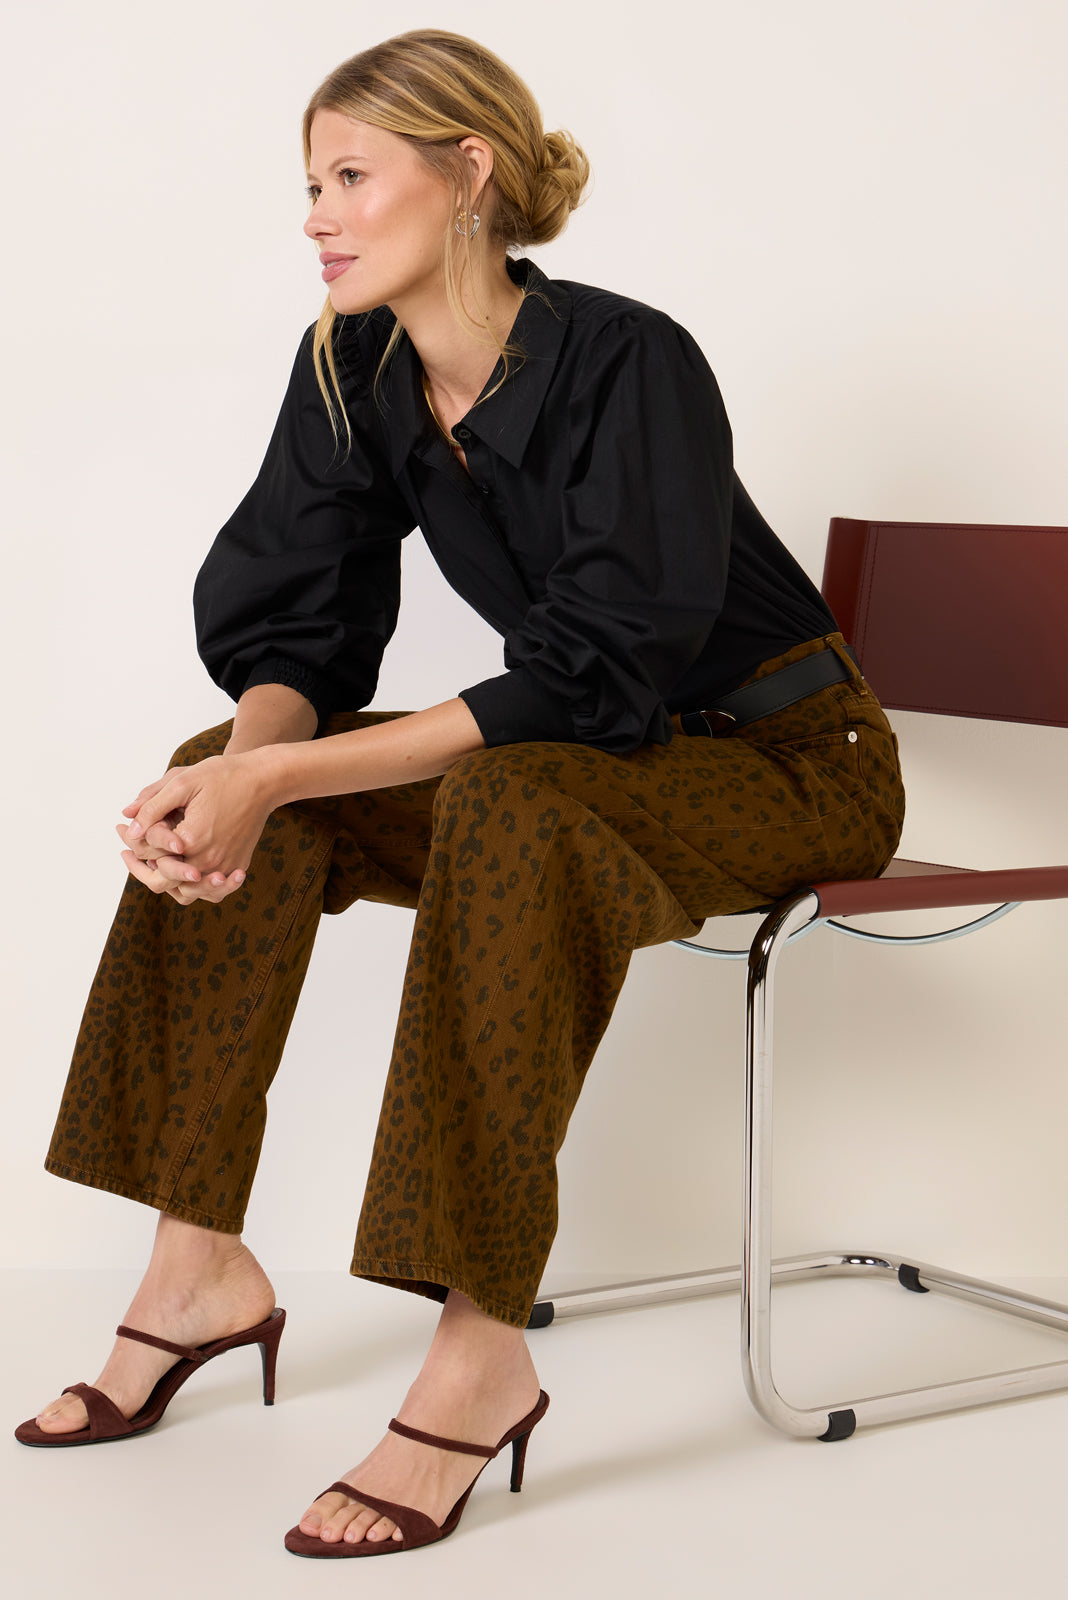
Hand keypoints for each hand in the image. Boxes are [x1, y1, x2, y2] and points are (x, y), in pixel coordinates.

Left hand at [119, 752, 275, 904]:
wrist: (263, 780)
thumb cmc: (222, 776)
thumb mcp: (181, 782)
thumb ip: (151, 805)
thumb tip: (128, 823)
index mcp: (192, 840)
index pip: (149, 855)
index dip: (131, 842)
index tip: (120, 830)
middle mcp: (209, 860)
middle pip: (163, 879)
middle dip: (141, 866)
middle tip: (127, 850)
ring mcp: (225, 866)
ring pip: (187, 893)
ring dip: (167, 881)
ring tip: (152, 863)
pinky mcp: (236, 866)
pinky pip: (211, 891)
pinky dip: (194, 886)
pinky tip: (182, 870)